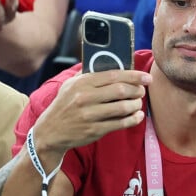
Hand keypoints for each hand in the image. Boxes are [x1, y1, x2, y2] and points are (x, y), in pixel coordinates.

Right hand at [33, 68, 152, 158]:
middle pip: (121, 90)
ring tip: (138, 103)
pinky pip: (120, 124)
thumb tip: (110, 63)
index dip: (134, 75)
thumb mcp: (70, 85)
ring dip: (136, 104)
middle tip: (142, 90)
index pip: (113, 75)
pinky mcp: (94, 130)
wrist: (50, 131)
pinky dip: (133, 119)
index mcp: (81, 83)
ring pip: (123, 107)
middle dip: (137, 90)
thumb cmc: (64, 105)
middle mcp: (85, 98)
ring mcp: (90, 115)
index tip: (146, 77)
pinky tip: (137, 116)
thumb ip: (88, 75)